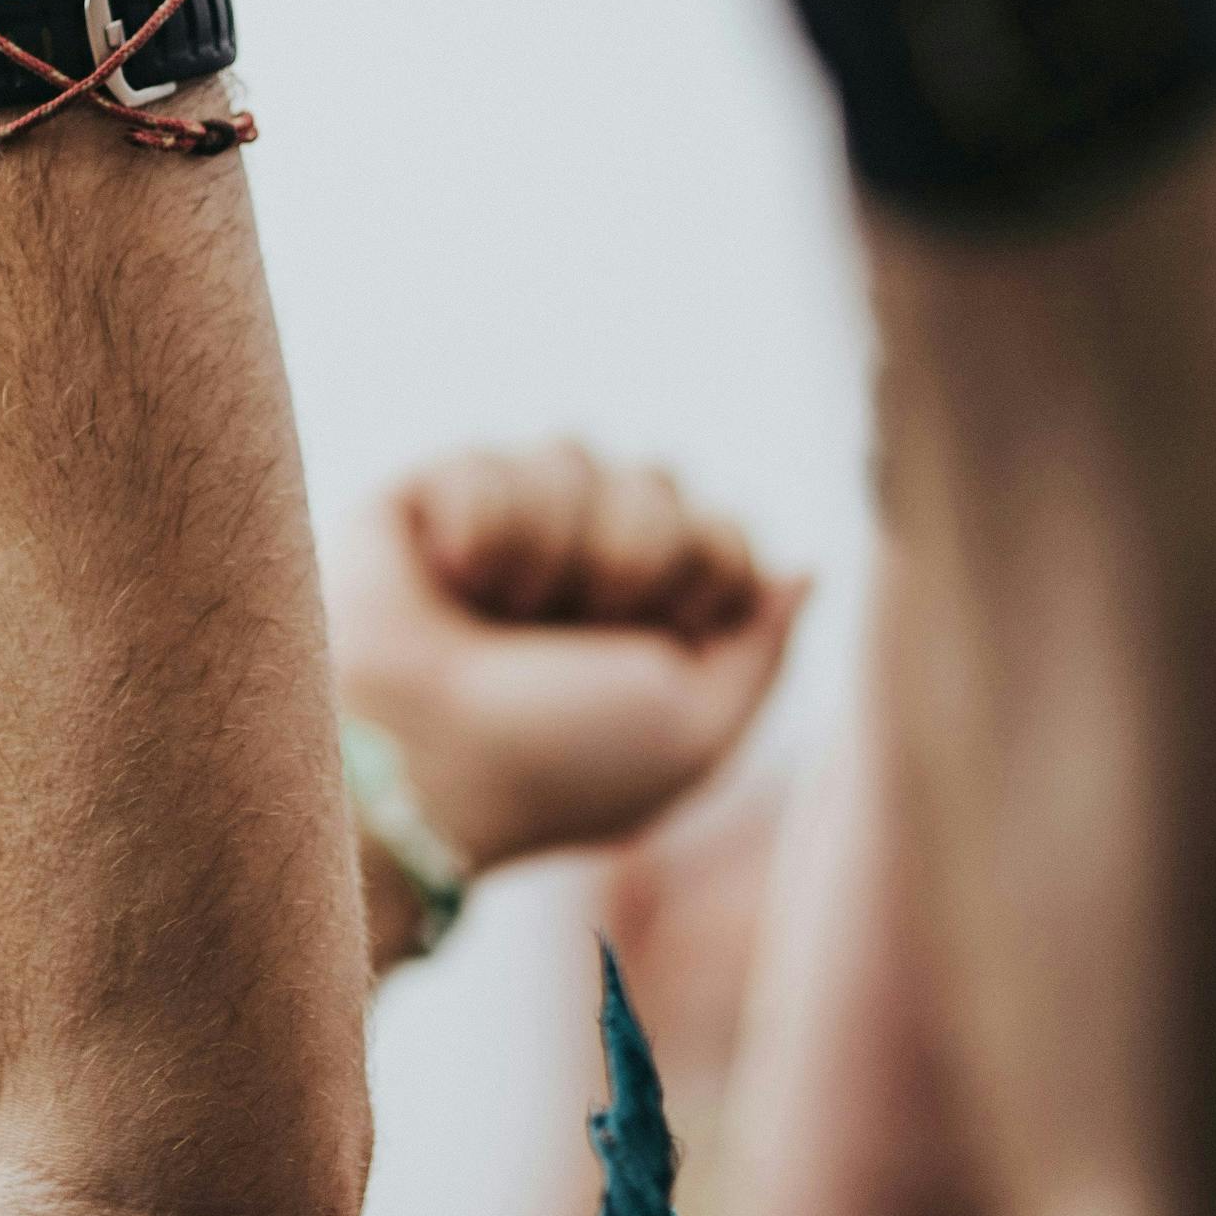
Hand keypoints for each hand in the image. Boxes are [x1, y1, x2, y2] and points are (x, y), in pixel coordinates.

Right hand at [332, 442, 805, 871]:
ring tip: (502, 615)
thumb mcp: (699, 729)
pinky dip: (483, 531)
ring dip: (554, 546)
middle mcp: (578, 571)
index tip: (666, 632)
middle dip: (635, 552)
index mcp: (647, 627)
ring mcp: (504, 531)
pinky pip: (493, 457)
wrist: (412, 760)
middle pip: (661, 480)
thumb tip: (802, 567)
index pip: (723, 531)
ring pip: (577, 452)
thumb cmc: (557, 762)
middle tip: (581, 624)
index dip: (708, 568)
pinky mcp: (428, 498)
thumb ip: (764, 645)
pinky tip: (449, 582)